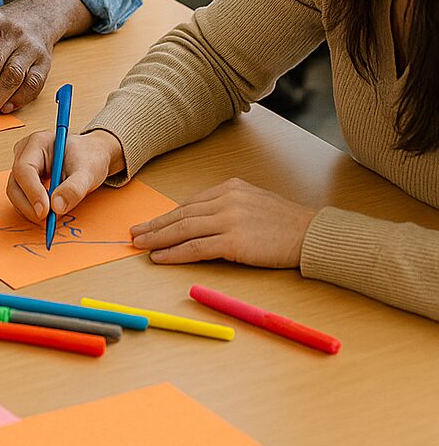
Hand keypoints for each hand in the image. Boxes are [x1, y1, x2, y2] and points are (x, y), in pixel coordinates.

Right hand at [7, 129, 124, 221]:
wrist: (91, 156)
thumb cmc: (89, 157)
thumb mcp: (88, 172)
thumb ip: (74, 189)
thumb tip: (56, 207)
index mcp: (38, 143)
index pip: (24, 169)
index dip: (32, 193)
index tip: (45, 212)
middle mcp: (25, 153)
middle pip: (15, 184)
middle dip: (29, 206)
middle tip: (49, 220)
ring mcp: (23, 166)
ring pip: (16, 193)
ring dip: (31, 209)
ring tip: (53, 215)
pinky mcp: (25, 179)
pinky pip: (22, 197)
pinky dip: (33, 209)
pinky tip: (50, 210)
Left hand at [130, 177, 316, 267]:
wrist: (310, 234)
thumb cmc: (286, 224)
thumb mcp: (254, 203)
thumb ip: (229, 207)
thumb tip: (203, 220)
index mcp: (229, 188)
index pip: (190, 203)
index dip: (168, 215)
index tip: (151, 223)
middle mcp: (226, 199)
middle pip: (181, 214)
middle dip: (155, 225)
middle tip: (135, 233)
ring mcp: (229, 219)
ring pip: (184, 229)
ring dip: (158, 238)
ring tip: (140, 245)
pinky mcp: (233, 241)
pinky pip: (196, 248)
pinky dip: (175, 253)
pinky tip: (160, 257)